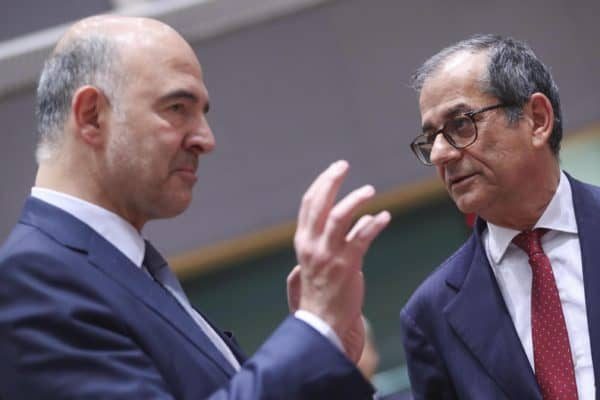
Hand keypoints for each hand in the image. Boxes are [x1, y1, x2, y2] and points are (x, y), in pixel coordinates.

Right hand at [290, 160, 389, 360]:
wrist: (322, 322)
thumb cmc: (320, 292)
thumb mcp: (313, 263)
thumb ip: (325, 241)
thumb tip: (352, 221)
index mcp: (303, 240)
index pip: (309, 204)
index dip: (321, 183)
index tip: (334, 170)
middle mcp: (312, 244)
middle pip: (320, 203)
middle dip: (332, 180)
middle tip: (344, 165)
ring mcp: (329, 255)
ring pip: (339, 216)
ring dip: (355, 199)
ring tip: (370, 190)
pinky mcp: (347, 265)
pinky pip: (362, 237)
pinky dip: (374, 224)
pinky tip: (385, 217)